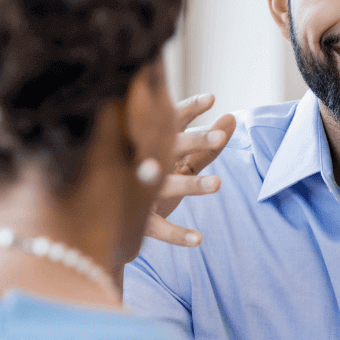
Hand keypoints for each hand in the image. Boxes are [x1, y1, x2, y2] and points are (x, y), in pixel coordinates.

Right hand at [145, 94, 236, 246]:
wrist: (106, 219)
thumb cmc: (153, 179)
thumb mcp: (181, 161)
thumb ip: (208, 145)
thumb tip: (233, 117)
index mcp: (156, 145)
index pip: (173, 120)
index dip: (190, 109)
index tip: (212, 99)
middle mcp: (148, 163)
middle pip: (172, 148)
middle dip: (194, 141)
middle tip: (218, 138)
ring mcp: (142, 191)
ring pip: (168, 185)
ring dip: (192, 184)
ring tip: (218, 183)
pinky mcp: (140, 219)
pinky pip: (160, 228)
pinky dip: (178, 234)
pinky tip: (199, 240)